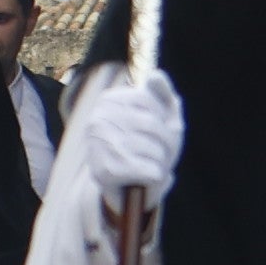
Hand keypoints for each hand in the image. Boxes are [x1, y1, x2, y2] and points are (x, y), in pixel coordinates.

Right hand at [67, 67, 182, 202]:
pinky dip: (156, 175)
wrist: (124, 189)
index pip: (148, 100)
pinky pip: (148, 170)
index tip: (165, 129)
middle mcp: (97, 119)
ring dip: (162, 161)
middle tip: (166, 153)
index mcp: (108, 100)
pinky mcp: (104, 172)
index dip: (165, 118)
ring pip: (153, 149)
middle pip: (151, 124)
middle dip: (168, 142)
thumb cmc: (146, 147)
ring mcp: (98, 146)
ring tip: (155, 165)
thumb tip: (157, 75)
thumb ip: (161, 93)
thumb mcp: (160, 116)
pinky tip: (148, 177)